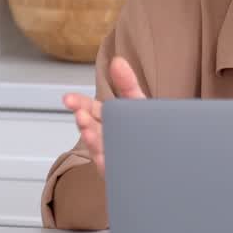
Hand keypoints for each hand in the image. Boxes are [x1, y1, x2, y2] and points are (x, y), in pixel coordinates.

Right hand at [61, 56, 146, 177]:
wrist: (165, 159)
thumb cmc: (146, 129)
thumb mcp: (138, 103)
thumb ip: (127, 83)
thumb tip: (117, 60)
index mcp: (108, 119)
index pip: (89, 109)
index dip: (79, 104)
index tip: (68, 100)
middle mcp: (105, 137)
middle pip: (91, 128)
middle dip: (84, 122)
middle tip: (80, 114)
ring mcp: (111, 155)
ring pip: (98, 148)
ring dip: (92, 140)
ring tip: (87, 131)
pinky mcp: (119, 172)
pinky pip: (112, 168)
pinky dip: (106, 162)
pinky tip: (103, 157)